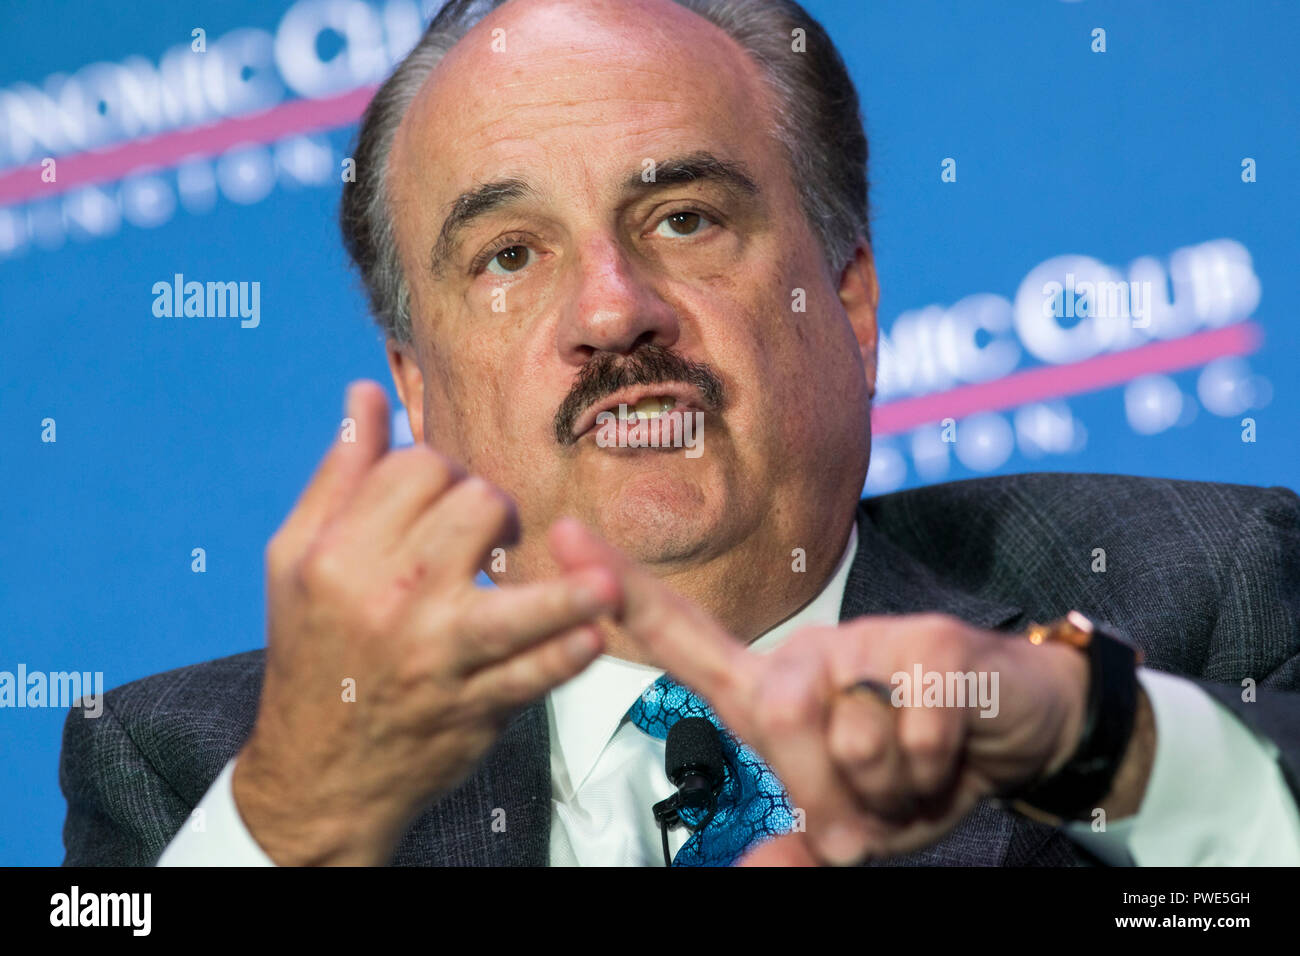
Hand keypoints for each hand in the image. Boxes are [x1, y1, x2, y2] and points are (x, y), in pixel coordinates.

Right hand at [233, 382, 620, 864]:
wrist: (317, 773)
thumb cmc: (312, 649)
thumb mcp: (298, 559)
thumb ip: (338, 475)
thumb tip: (363, 396)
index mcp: (340, 554)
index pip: (420, 468)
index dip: (443, 471)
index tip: (446, 498)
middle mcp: (389, 601)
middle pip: (480, 507)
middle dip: (497, 510)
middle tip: (491, 539)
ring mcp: (438, 658)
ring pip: (520, 604)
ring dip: (574, 592)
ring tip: (605, 585)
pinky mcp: (477, 706)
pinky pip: (537, 675)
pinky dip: (569, 657)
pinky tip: (594, 639)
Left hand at [550, 519, 1097, 865]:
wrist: (1022, 730)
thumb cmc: (920, 770)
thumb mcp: (857, 825)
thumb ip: (800, 847)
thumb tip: (753, 872)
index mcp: (775, 690)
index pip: (685, 640)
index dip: (625, 597)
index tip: (564, 542)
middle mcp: (811, 652)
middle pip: (777, 717)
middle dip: (834, 789)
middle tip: (878, 791)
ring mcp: (871, 640)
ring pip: (848, 736)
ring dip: (892, 786)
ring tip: (914, 763)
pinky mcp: (932, 644)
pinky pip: (913, 739)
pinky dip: (936, 772)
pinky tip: (951, 745)